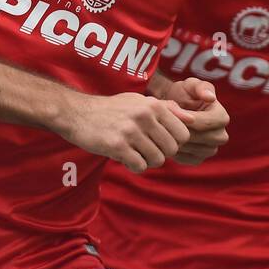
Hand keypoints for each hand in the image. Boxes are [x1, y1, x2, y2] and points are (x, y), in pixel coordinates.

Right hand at [57, 91, 193, 173]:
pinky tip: (125, 158)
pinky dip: (134, 166)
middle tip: (146, 150)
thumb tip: (191, 119)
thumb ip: (166, 109)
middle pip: (171, 149)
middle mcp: (144, 116)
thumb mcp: (138, 101)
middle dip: (161, 154)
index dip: (174, 143)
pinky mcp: (117, 146)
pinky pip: (139, 166)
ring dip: (147, 161)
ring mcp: (130, 131)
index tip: (160, 142)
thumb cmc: (111, 109)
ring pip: (157, 160)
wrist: (76, 113)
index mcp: (152, 105)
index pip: (183, 134)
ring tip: (135, 153)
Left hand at [152, 76, 228, 164]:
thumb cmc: (182, 93)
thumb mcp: (190, 85)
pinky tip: (168, 138)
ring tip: (165, 129)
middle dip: (180, 130)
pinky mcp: (198, 159)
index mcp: (222, 117)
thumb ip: (200, 87)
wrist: (173, 107)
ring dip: (176, 140)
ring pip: (191, 149)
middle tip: (164, 122)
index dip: (186, 120)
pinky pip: (185, 158)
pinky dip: (175, 150)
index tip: (171, 113)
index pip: (205, 124)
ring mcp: (210, 150)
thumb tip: (210, 98)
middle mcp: (221, 136)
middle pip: (198, 138)